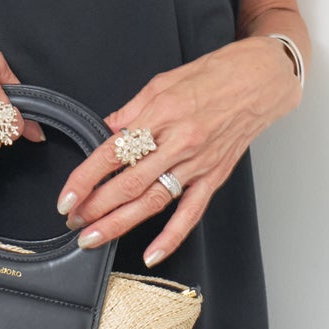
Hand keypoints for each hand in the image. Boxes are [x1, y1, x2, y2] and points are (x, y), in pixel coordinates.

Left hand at [55, 38, 302, 266]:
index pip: (114, 152)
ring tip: (94, 237)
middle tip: (73, 222)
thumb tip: (107, 132)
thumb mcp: (163, 82)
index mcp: (162, 114)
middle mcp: (179, 142)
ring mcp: (199, 163)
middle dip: (96, 207)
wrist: (261, 80)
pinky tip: (152, 254)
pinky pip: (191, 212)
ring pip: (154, 201)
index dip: (86, 178)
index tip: (67, 197)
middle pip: (130, 183)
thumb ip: (132, 111)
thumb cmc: (215, 74)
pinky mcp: (215, 176)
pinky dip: (171, 237)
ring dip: (120, 223)